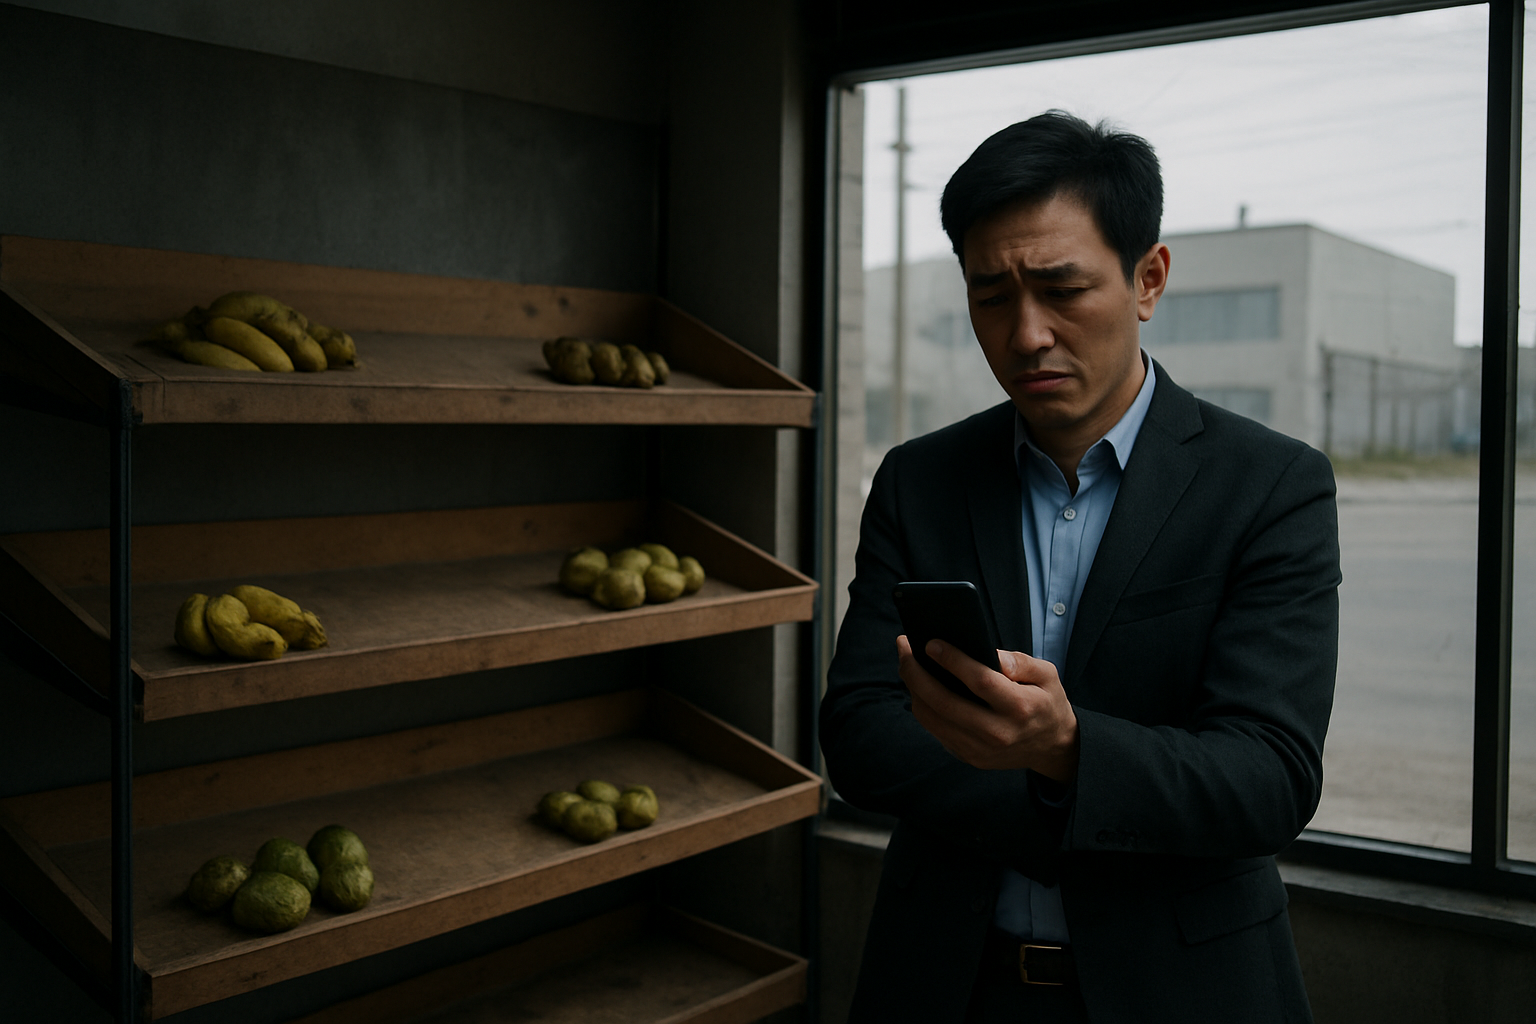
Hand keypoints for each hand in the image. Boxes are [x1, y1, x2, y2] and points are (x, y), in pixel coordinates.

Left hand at [898, 635, 1079, 781]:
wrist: (1052, 746)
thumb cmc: (1045, 701)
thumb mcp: (1047, 675)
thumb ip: (1021, 662)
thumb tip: (991, 654)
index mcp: (1019, 707)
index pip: (980, 682)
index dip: (952, 661)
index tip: (931, 643)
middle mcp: (998, 732)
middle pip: (944, 702)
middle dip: (916, 672)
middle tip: (904, 646)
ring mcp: (980, 749)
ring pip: (933, 718)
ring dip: (913, 688)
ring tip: (907, 662)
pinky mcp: (969, 757)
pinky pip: (935, 730)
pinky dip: (922, 706)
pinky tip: (918, 685)